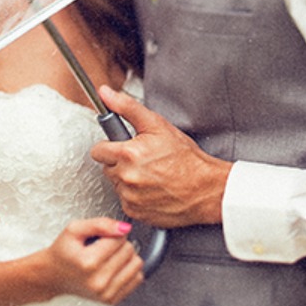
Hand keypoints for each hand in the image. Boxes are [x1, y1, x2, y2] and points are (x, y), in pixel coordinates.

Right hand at [43, 217, 143, 304]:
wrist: (53, 276)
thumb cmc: (63, 252)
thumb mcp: (74, 229)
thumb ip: (100, 224)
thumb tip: (124, 228)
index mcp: (88, 263)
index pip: (120, 238)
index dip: (112, 233)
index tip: (101, 238)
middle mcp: (98, 281)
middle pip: (129, 251)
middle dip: (119, 245)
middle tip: (102, 248)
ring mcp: (106, 293)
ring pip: (137, 265)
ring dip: (126, 257)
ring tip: (109, 258)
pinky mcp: (112, 300)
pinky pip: (137, 279)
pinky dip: (128, 271)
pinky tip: (114, 269)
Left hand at [90, 85, 230, 227]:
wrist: (207, 190)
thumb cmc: (187, 159)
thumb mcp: (158, 125)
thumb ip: (127, 108)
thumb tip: (106, 93)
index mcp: (128, 154)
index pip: (98, 151)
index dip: (111, 146)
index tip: (125, 147)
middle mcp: (126, 177)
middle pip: (107, 168)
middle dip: (120, 163)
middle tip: (143, 160)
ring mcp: (130, 197)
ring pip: (116, 185)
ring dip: (128, 180)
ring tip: (151, 175)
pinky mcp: (135, 212)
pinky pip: (126, 201)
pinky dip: (135, 196)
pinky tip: (153, 190)